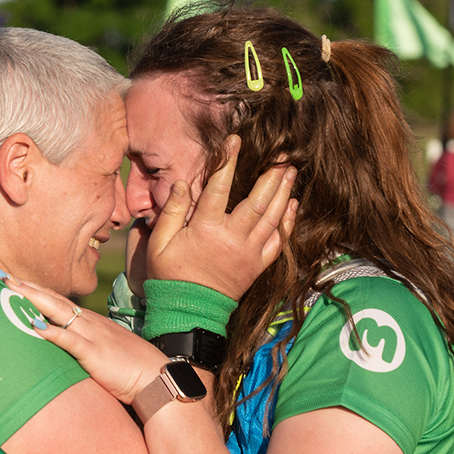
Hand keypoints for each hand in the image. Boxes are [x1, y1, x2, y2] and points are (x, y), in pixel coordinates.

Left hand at [3, 276, 165, 404]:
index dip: (35, 290)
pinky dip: (51, 331)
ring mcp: (91, 335)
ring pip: (57, 310)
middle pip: (52, 298)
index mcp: (90, 323)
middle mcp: (88, 322)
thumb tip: (68, 349)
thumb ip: (85, 348)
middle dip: (25, 285)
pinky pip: (69, 340)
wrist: (157, 378)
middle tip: (0, 272)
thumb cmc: (131, 369)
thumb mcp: (104, 353)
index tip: (13, 281)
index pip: (57, 301)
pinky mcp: (94, 353)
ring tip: (10, 286)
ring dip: (32, 297)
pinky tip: (33, 324)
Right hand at [144, 135, 296, 300]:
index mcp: (206, 229)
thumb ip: (173, 211)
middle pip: (257, 200)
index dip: (228, 161)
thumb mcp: (160, 243)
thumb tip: (183, 183)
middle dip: (272, 175)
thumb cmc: (170, 276)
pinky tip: (292, 206)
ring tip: (292, 172)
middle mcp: (232, 239)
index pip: (219, 187)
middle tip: (284, 155)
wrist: (189, 312)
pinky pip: (278, 242)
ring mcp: (249, 253)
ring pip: (272, 218)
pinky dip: (287, 222)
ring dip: (284, 193)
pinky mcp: (257, 266)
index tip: (236, 140)